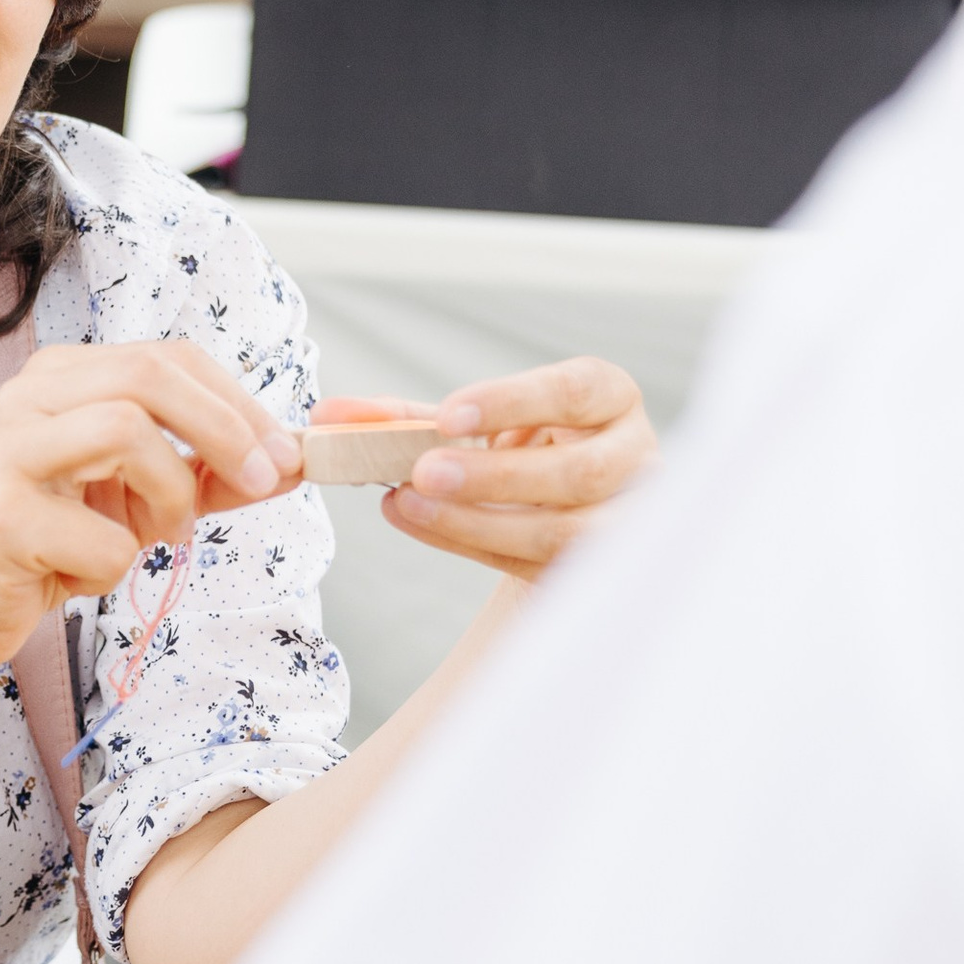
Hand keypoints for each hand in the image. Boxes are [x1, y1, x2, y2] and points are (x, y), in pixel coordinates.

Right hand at [0, 340, 302, 690]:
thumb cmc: (46, 547)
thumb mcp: (138, 501)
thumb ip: (208, 475)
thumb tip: (294, 462)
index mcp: (63, 377)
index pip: (170, 357)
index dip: (239, 401)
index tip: (285, 454)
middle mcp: (29, 396)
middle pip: (150, 374)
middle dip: (225, 428)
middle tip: (264, 480)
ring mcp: (8, 452)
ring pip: (127, 432)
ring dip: (169, 496)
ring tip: (154, 537)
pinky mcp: (1, 519)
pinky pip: (104, 538)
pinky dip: (116, 567)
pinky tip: (80, 575)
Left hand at [322, 360, 652, 581]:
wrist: (553, 514)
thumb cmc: (511, 455)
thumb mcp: (468, 428)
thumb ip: (404, 419)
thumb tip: (326, 419)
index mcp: (608, 398)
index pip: (576, 391)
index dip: (514, 403)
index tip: (447, 414)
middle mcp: (637, 455)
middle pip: (577, 471)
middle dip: (493, 475)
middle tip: (421, 474)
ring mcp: (632, 522)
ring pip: (565, 531)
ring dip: (480, 522)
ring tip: (409, 504)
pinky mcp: (609, 573)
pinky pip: (545, 569)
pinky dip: (482, 548)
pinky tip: (431, 528)